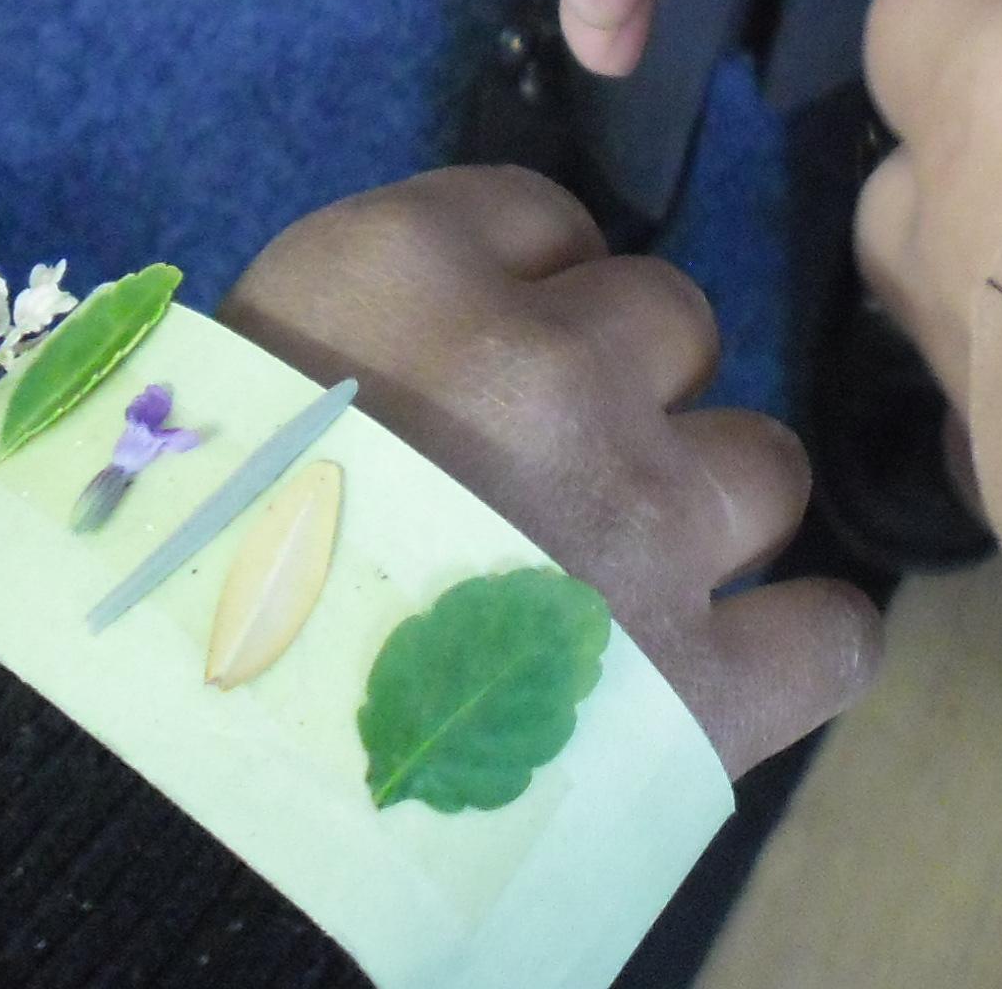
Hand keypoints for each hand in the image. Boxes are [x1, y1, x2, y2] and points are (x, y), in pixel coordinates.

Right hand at [225, 166, 881, 775]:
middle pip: (668, 320)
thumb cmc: (176, 575)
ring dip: (704, 513)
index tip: (494, 361)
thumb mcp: (234, 385)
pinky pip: (829, 634)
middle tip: (543, 484)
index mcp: (403, 268)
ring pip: (763, 461)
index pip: (543, 218)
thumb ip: (368, 335)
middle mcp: (543, 366)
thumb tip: (456, 340)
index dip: (532, 294)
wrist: (172, 783)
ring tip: (617, 585)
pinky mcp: (699, 682)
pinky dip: (794, 650)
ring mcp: (638, 520)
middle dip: (624, 395)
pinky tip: (733, 667)